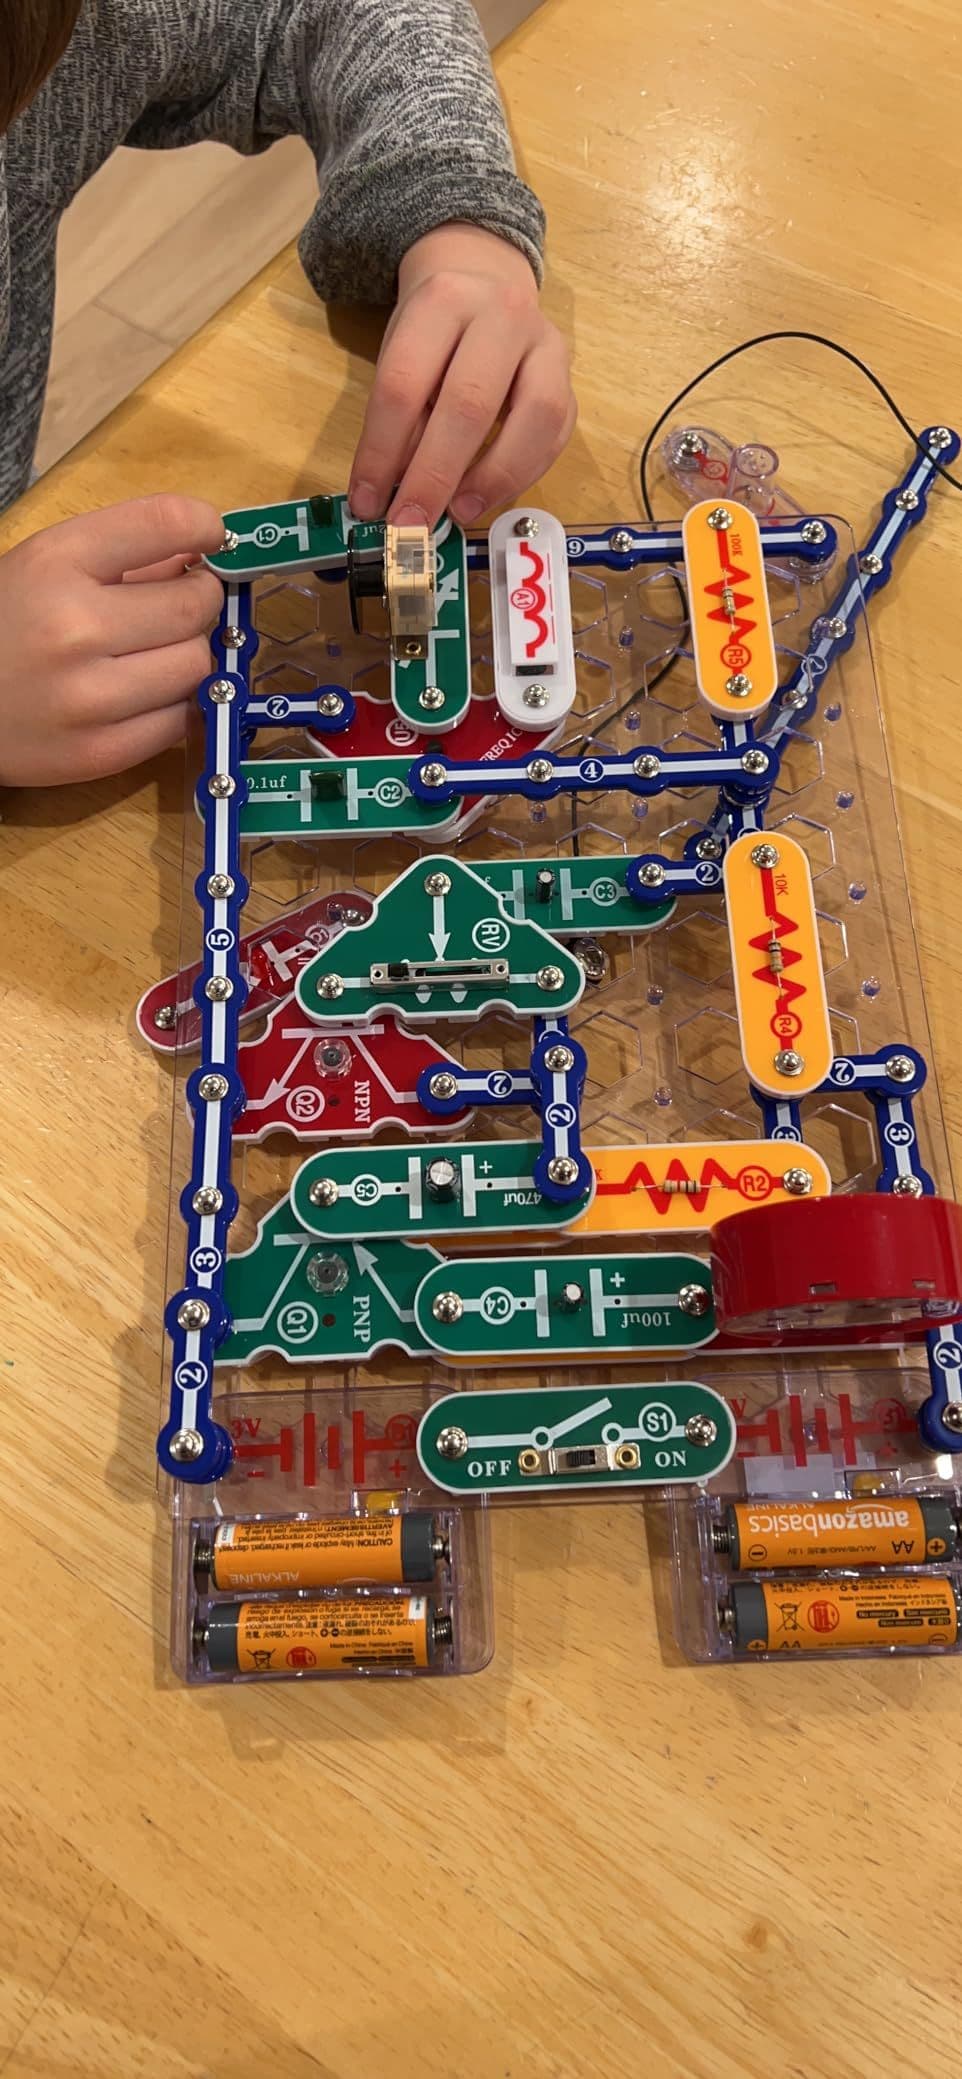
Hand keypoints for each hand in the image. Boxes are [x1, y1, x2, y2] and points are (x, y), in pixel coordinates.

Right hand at [0, 495, 225, 786]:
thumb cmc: (0, 626)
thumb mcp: (42, 568)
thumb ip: (122, 553)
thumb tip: (201, 551)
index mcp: (55, 564)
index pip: (162, 523)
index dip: (203, 524)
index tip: (210, 535)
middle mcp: (74, 627)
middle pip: (195, 606)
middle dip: (198, 600)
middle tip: (179, 605)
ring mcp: (90, 697)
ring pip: (197, 666)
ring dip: (188, 655)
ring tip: (155, 652)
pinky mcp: (101, 753)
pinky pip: (179, 720)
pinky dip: (172, 704)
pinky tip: (144, 694)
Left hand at [349, 223, 574, 529]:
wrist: (486, 281)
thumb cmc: (435, 333)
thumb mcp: (403, 356)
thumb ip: (401, 418)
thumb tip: (391, 495)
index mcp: (442, 301)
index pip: (403, 384)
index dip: (382, 452)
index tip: (368, 503)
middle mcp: (502, 313)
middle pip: (468, 403)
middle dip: (434, 475)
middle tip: (410, 524)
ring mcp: (546, 343)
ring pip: (534, 416)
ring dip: (493, 477)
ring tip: (459, 511)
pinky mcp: (570, 376)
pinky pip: (556, 432)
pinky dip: (524, 473)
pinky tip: (489, 495)